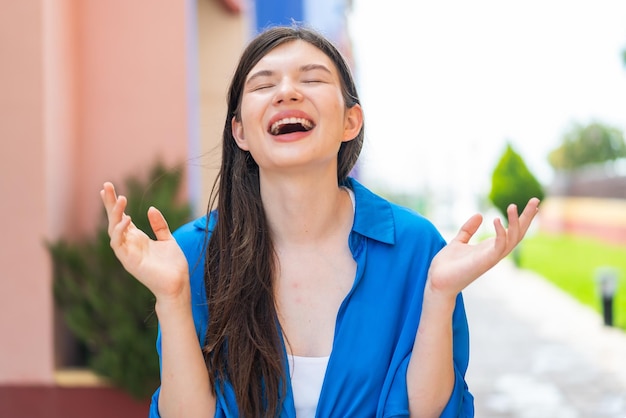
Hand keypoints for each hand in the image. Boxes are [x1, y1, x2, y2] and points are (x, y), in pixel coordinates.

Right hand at [100, 182, 189, 300]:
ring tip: (121, 198)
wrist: (178, 284)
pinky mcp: (128, 261)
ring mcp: (127, 252)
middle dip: (109, 203)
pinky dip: (119, 231)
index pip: (122, 217)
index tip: (108, 188)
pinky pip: (118, 244)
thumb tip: (151, 208)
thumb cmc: (173, 265)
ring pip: (113, 230)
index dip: (115, 204)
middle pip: (114, 220)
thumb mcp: (168, 240)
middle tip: (106, 185)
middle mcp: (130, 244)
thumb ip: (159, 225)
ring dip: (115, 214)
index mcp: (138, 238)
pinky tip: (126, 219)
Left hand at [427, 198, 539, 299]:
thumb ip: (468, 229)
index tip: (532, 205)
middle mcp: (494, 253)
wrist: (437, 282)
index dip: (522, 218)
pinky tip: (496, 220)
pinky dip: (501, 233)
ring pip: (512, 239)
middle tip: (535, 200)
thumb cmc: (447, 265)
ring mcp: (491, 258)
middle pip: (518, 233)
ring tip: (511, 206)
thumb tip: (479, 215)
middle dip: (527, 217)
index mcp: (490, 248)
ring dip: (515, 222)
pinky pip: (499, 246)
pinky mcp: (484, 261)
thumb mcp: (458, 241)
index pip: (512, 231)